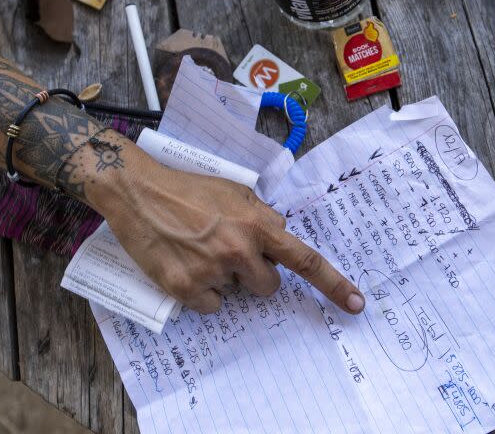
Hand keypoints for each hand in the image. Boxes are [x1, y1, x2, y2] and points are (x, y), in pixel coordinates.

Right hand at [85, 131, 365, 314]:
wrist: (138, 190)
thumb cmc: (187, 188)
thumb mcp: (234, 191)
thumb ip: (261, 216)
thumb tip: (278, 236)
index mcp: (257, 224)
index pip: (305, 259)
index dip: (334, 283)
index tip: (356, 304)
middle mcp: (239, 249)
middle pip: (268, 286)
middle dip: (255, 275)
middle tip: (228, 252)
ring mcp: (212, 271)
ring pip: (236, 296)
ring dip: (225, 282)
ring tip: (200, 252)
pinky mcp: (184, 287)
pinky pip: (210, 306)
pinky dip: (201, 293)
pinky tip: (186, 266)